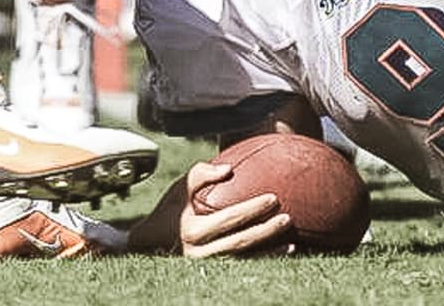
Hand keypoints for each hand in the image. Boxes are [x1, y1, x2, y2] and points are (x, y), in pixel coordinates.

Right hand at [127, 161, 292, 257]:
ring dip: (268, 252)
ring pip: (243, 260)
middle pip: (239, 243)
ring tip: (290, 241)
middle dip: (265, 232)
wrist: (153, 241)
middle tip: (287, 218)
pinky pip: (242, 268)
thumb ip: (201, 174)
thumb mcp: (181, 186)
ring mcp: (205, 268)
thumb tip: (228, 169)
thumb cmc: (173, 207)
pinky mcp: (213, 273)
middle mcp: (198, 254)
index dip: (251, 210)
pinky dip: (263, 261)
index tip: (273, 198)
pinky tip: (282, 252)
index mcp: (191, 231)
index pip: (227, 220)